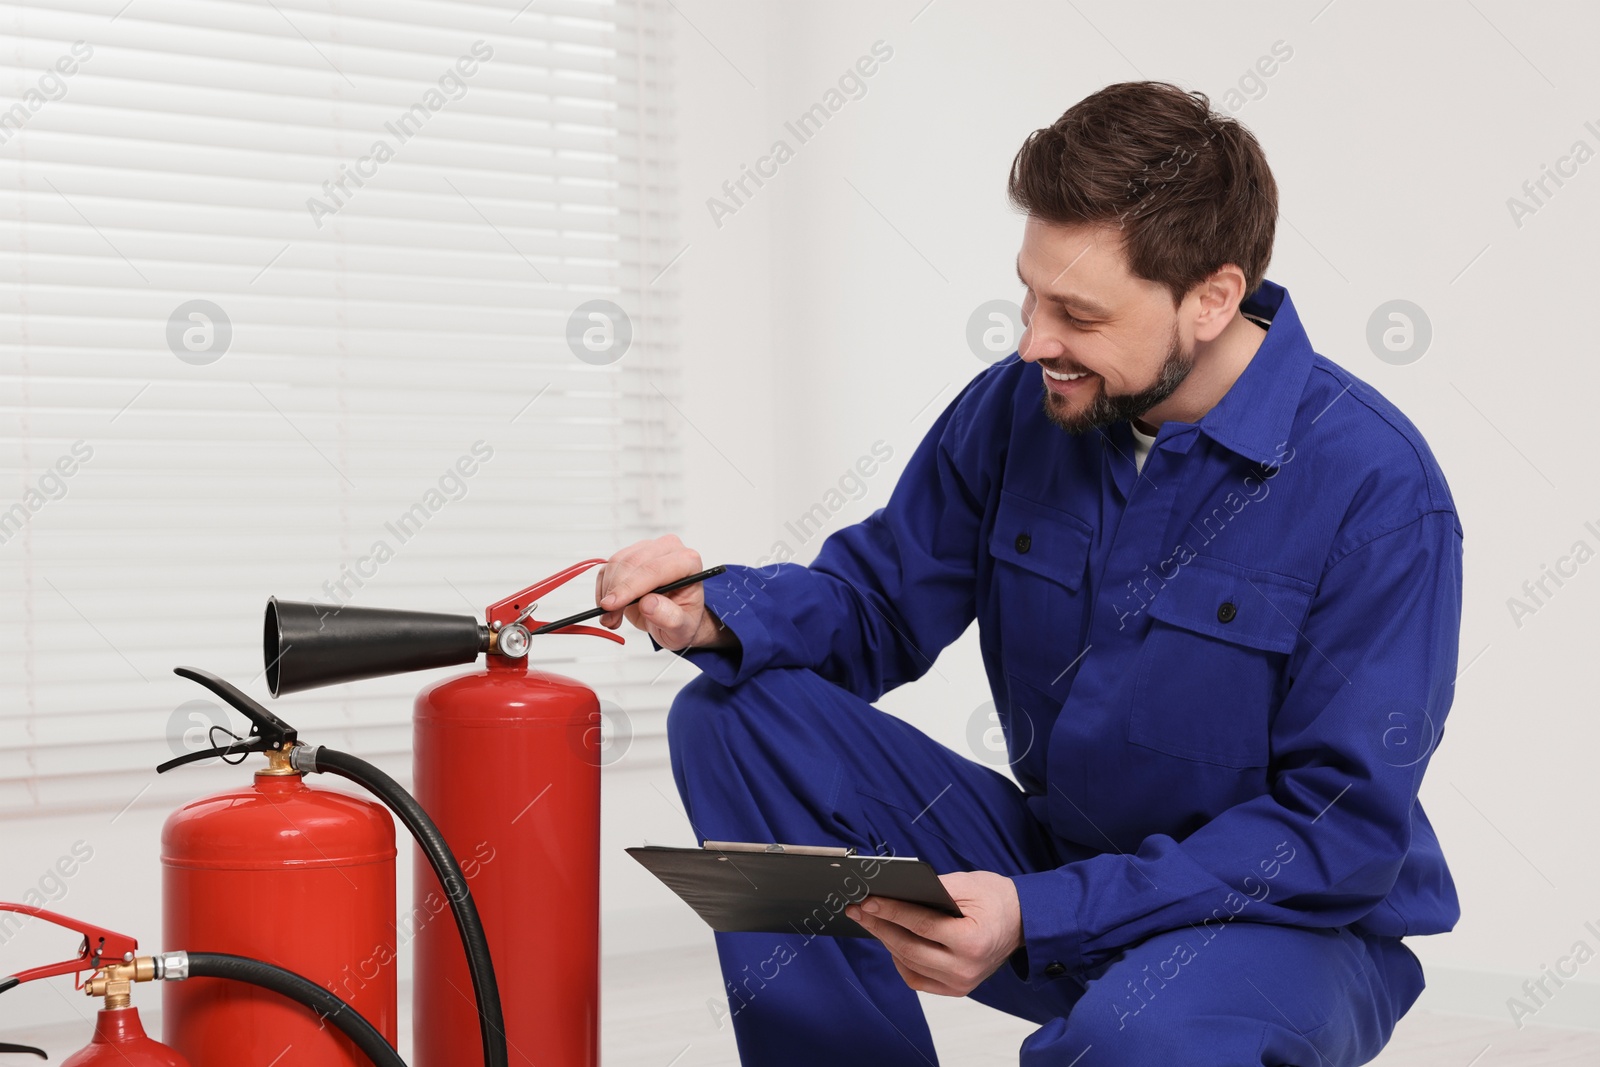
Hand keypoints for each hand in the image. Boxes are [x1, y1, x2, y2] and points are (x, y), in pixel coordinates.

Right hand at [595, 535, 731, 651]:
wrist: (674, 618)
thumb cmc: (683, 619)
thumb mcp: (682, 628)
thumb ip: (669, 618)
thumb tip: (649, 604)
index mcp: (688, 562)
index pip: (655, 569)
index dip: (631, 586)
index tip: (613, 605)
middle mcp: (669, 550)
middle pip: (633, 562)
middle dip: (616, 592)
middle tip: (610, 617)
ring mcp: (648, 549)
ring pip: (617, 563)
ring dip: (608, 592)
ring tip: (612, 617)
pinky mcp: (630, 555)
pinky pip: (608, 568)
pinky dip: (604, 589)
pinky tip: (611, 607)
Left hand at [845, 871, 1023, 996]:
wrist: (1023, 922)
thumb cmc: (997, 899)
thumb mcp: (968, 884)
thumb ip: (932, 888)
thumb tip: (893, 890)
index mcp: (972, 941)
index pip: (921, 926)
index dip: (891, 912)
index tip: (867, 901)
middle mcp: (965, 969)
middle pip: (909, 948)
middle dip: (879, 926)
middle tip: (857, 910)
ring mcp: (961, 983)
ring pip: (909, 965)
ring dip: (886, 942)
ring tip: (871, 921)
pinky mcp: (956, 989)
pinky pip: (917, 979)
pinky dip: (901, 961)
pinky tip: (892, 941)